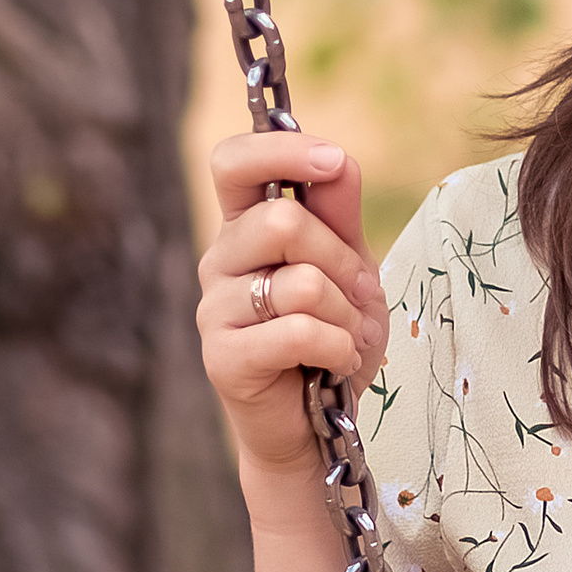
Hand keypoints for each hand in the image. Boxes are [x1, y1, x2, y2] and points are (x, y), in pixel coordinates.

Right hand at [196, 134, 388, 496]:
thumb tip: (337, 159)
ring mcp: (214, 310)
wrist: (320, 422)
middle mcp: (219, 261)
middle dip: (341, 259)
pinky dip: (338, 346)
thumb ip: (339, 214)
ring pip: (299, 281)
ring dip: (347, 313)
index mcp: (244, 227)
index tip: (332, 161)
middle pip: (281, 221)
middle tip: (357, 293)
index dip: (280, 149)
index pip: (232, 162)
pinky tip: (336, 361)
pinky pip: (299, 331)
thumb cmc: (331, 335)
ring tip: (346, 335)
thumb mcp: (350, 266)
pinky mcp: (223, 358)